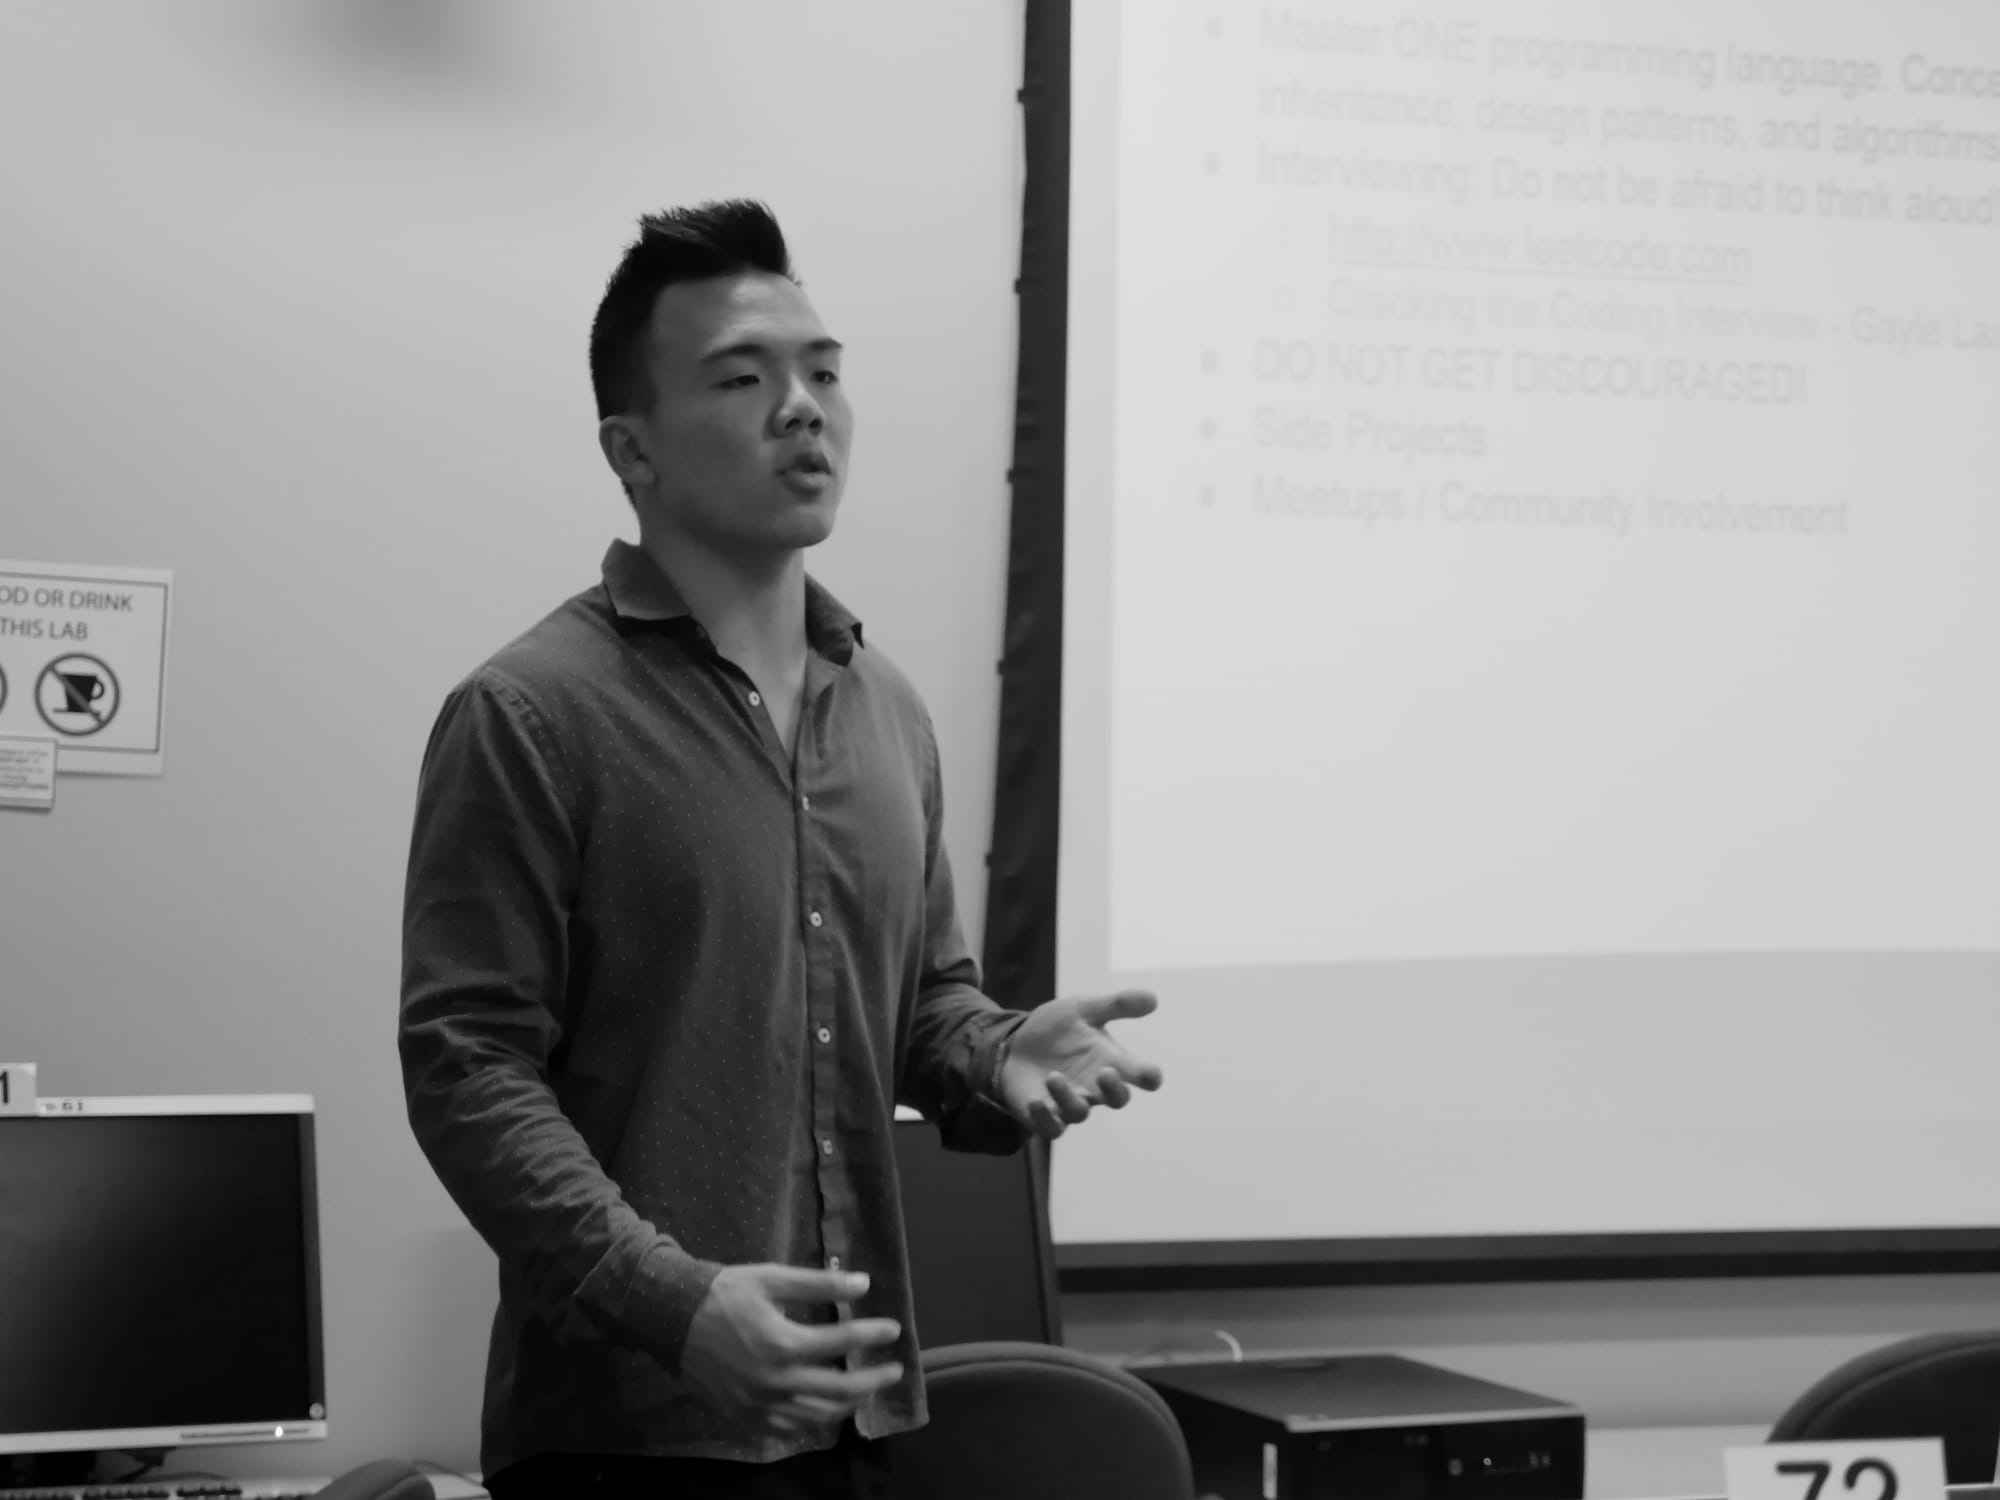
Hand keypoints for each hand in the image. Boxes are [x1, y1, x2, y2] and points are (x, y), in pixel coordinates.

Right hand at [679, 1264, 902, 1436]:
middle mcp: (775, 1382)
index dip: (873, 1334)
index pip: (844, 1343)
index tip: (893, 1329)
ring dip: (848, 1405)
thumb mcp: (773, 1278)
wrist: (672, 1319)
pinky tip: (823, 1408)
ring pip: (817, 1417)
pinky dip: (812, 1422)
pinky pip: (787, 1430)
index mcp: (784, 1344)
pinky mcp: (743, 1418)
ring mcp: (758, 1405)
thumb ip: (820, 1284)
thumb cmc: (725, 1293)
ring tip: (865, 1390)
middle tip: (894, 1371)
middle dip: (873, 1381)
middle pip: (839, 1391)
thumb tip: (863, 1283)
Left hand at [999, 989, 1163, 1139]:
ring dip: (1068, 1098)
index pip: (1139, 1074)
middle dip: (1114, 1089)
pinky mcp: (1044, 1115)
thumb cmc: (1059, 1029)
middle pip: (1116, 1099)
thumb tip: (1153, 999)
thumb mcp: (1083, 1009)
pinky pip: (1051, 1128)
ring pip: (1079, 1113)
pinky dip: (1045, 1119)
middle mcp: (1094, 1087)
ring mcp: (1070, 1103)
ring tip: (1054, 1076)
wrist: (1018, 1042)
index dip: (1148, 1077)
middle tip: (1106, 1072)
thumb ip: (1116, 1005)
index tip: (1150, 1074)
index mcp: (1110, 1061)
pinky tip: (1036, 1101)